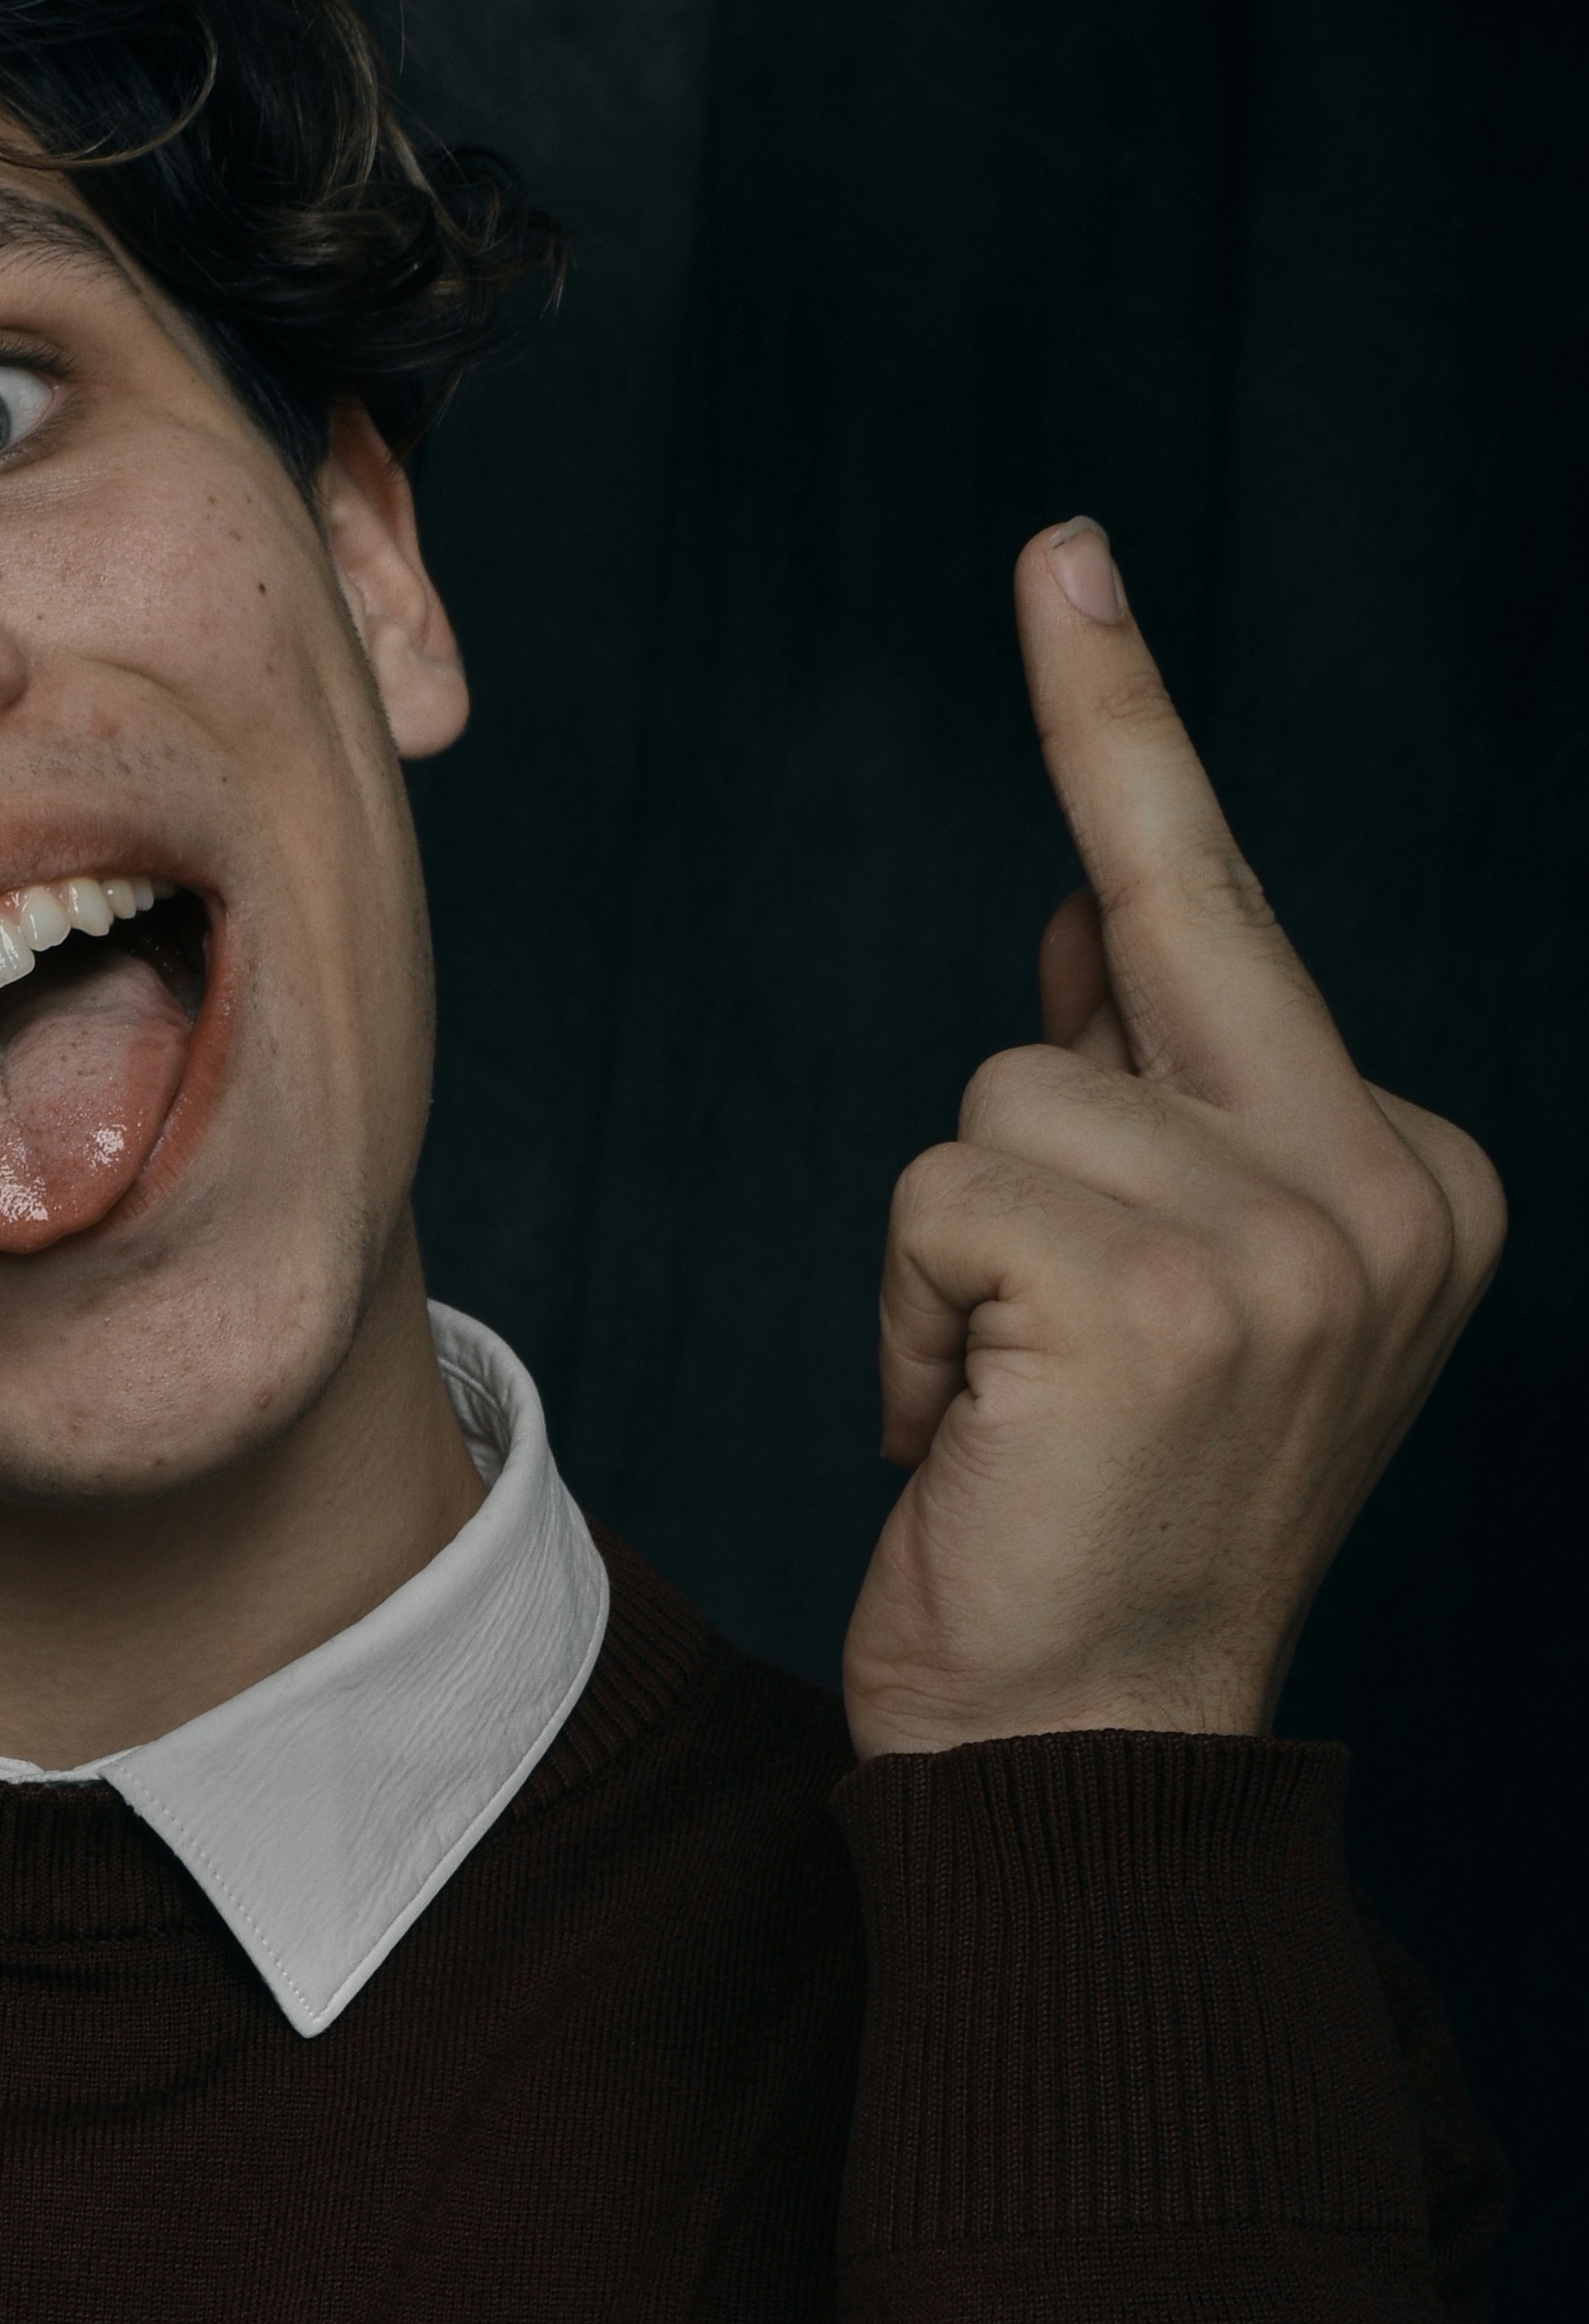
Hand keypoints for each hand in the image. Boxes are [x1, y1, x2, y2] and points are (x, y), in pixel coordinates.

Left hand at [841, 525, 1502, 1762]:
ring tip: (1003, 1408)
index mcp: (1413, 1178)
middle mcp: (1389, 1188)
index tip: (1067, 562)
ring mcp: (1294, 1239)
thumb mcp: (1151, 1291)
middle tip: (1055, 588)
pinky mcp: (1161, 1292)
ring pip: (995, 1102)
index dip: (1129, 741)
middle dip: (1098, 771)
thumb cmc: (1097, 1529)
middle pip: (1140, 945)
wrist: (1094, 1761)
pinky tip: (975, 1434)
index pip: (1237, 918)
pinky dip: (910, 1323)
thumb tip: (1093, 914)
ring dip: (945, 1264)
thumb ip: (1148, 1099)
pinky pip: (939, 1193)